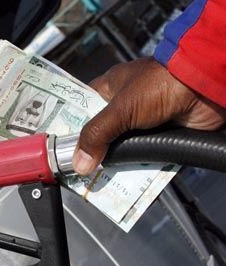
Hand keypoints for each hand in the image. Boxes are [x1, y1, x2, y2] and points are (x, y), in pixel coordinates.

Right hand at [72, 57, 225, 175]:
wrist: (206, 89)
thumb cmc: (161, 84)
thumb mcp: (120, 109)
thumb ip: (97, 135)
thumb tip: (80, 163)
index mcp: (109, 89)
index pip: (82, 109)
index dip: (70, 127)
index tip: (60, 147)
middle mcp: (125, 106)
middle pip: (101, 134)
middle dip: (93, 152)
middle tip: (79, 170)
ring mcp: (144, 123)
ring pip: (122, 148)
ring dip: (116, 163)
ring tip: (99, 181)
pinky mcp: (161, 137)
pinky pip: (145, 156)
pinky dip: (139, 167)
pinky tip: (127, 180)